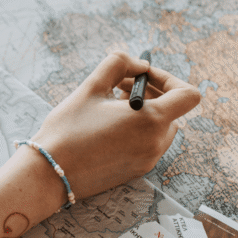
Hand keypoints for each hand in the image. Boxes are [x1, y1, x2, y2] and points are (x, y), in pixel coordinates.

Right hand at [31, 51, 199, 200]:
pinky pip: (148, 144)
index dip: (169, 79)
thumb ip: (119, 64)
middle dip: (152, 93)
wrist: (49, 173)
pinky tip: (108, 127)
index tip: (143, 76)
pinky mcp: (137, 171)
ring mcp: (148, 160)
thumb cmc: (68, 129)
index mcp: (151, 121)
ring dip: (145, 112)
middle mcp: (156, 143)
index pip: (188, 95)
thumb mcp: (92, 86)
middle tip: (120, 87)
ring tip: (112, 107)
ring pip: (161, 128)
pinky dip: (137, 130)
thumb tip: (140, 65)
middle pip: (174, 111)